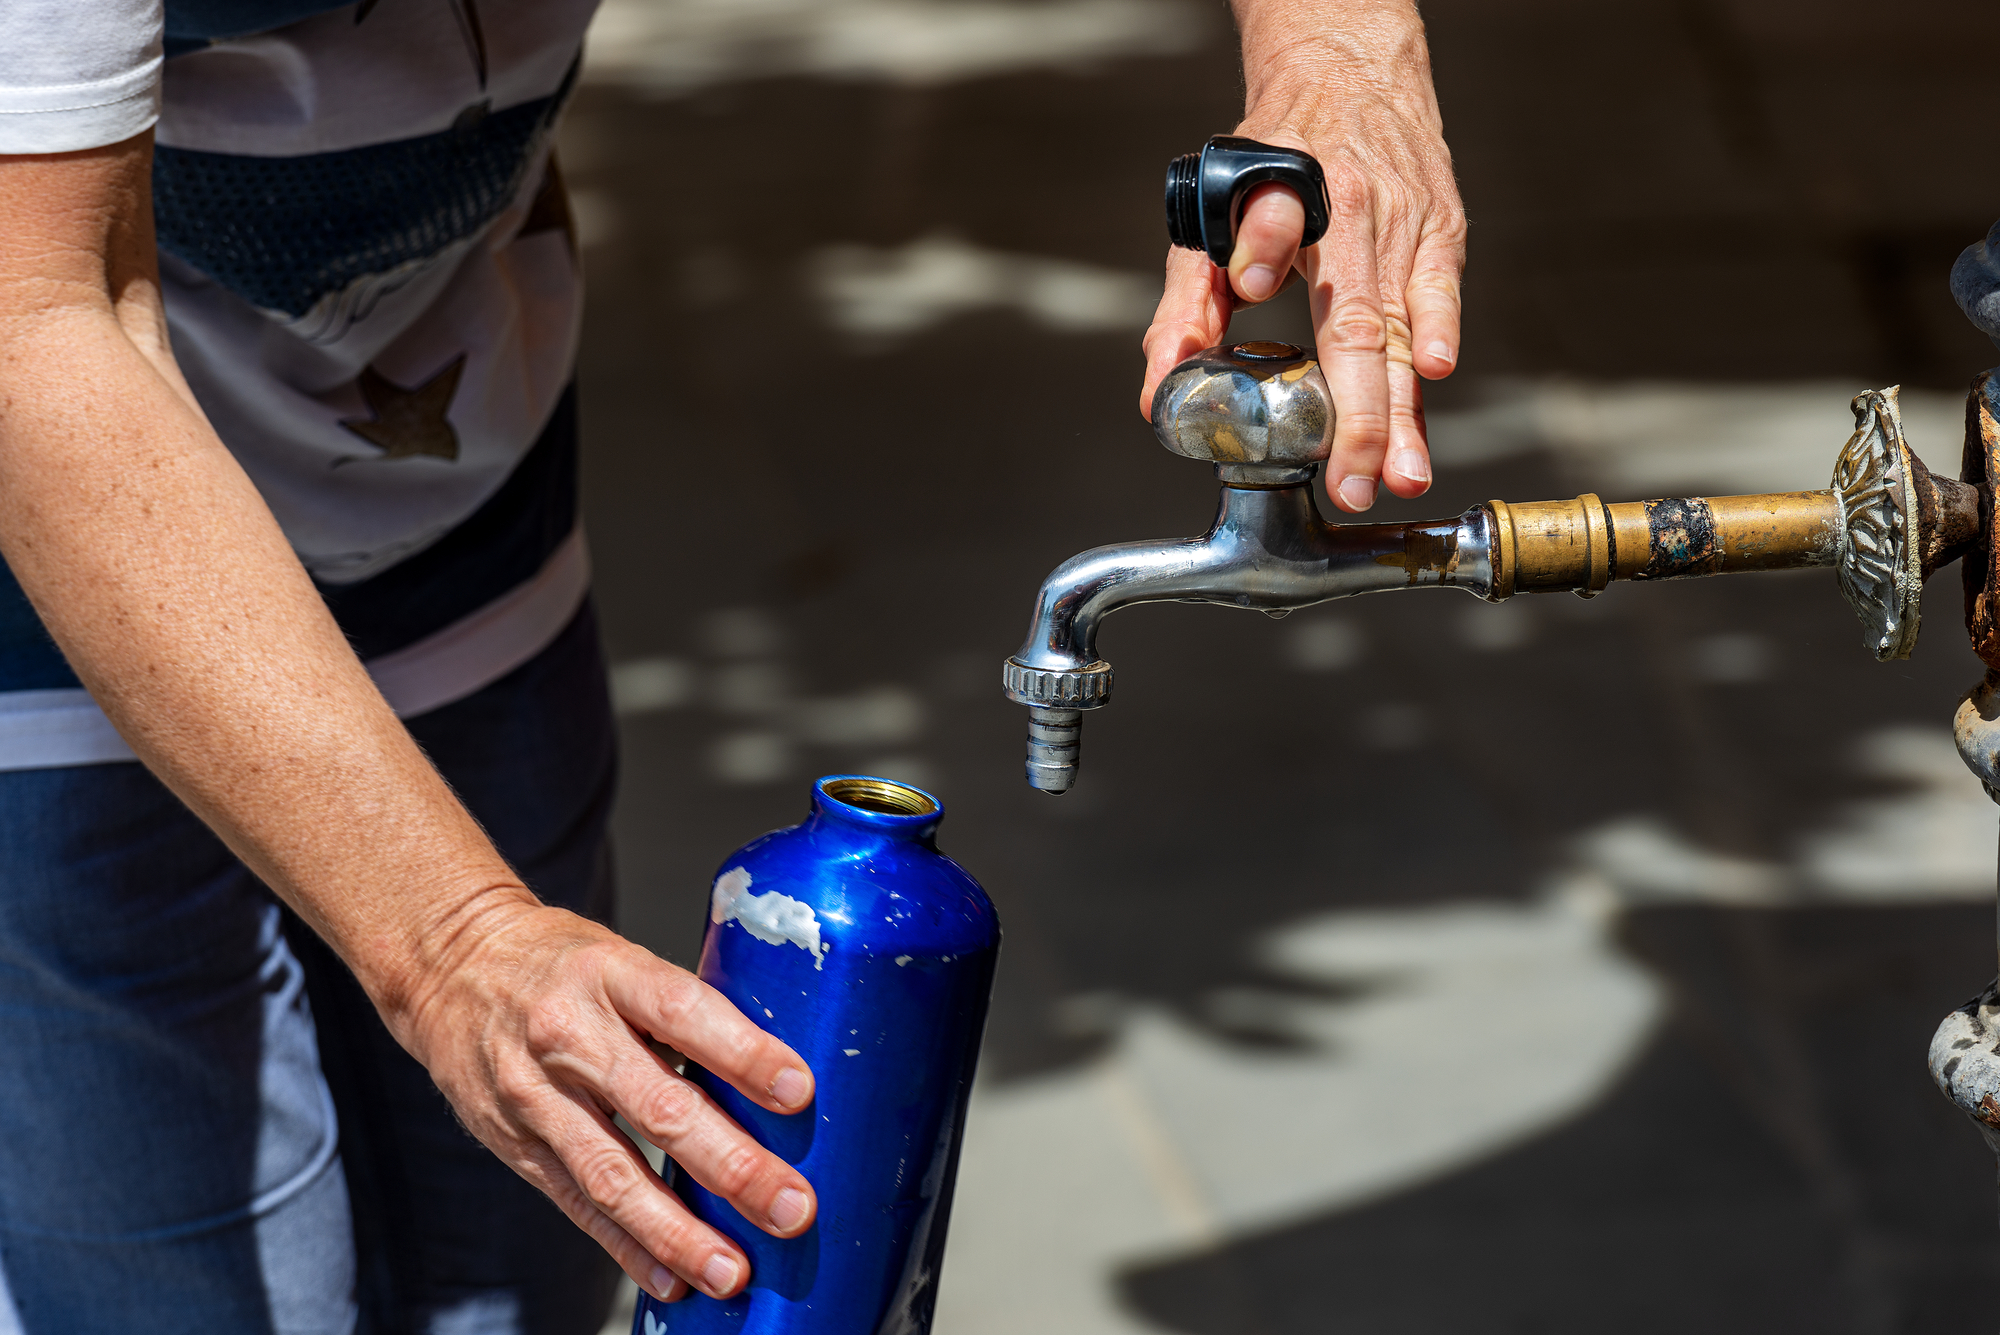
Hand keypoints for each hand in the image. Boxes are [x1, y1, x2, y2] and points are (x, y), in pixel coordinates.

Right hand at [394, 901, 817, 1304]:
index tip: (798, 1091)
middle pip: (658, 1108)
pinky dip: (627, 1247)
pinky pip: (576, 1204)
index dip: (743, 1053)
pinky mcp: (514, 1144)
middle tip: (791, 1206)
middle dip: (732, 1166)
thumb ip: (683, 1011)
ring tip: (732, 1270)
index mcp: (609, 974)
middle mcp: (568, 1036)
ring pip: (613, 1175)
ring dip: (678, 1231)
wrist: (447, 966)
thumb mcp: (620, 957)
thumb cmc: (559, 962)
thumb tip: (770, 1074)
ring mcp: (535, 1096)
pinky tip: (671, 1277)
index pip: (683, 1011)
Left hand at [1140, 1, 1464, 512]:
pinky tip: (1435, 380)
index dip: (1263, 246)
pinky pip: (1440, 293)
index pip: (1274, 220)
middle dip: (1354, 412)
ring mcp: (1405, 220)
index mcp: (1287, 190)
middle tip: (1349, 478)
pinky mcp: (1443, 228)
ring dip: (1403, 408)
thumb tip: (1159, 384)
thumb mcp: (1216, 212)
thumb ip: (1189, 301)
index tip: (1251, 282)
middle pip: (1354, 321)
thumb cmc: (1278, 156)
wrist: (1353, 73)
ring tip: (1401, 473)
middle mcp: (1353, 207)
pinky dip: (1439, 334)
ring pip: (1402, 328)